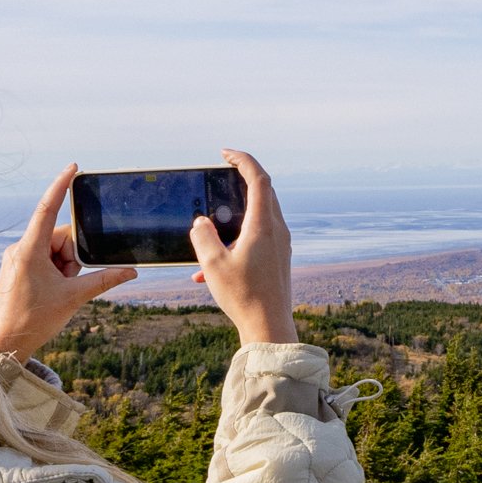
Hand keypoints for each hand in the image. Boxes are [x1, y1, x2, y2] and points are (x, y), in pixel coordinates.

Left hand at [0, 164, 137, 364]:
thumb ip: (103, 279)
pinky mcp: (17, 268)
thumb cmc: (32, 320)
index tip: (73, 168)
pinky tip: (53, 291)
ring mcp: (18, 258)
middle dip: (74, 258)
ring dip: (65, 268)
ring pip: (54, 251)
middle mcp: (21, 249)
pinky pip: (44, 259)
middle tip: (69, 283)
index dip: (61, 186)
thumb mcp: (73, 298)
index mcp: (30, 250)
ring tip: (59, 291)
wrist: (4, 344)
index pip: (47, 209)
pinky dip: (56, 272)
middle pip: (60, 238)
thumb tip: (130, 271)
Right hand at [199, 149, 295, 346]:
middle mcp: (277, 231)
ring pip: (258, 217)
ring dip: (234, 218)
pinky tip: (207, 271)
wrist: (269, 328)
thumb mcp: (212, 264)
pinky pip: (256, 239)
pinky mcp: (278, 260)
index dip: (243, 160)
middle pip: (263, 193)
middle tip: (221, 176)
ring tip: (207, 231)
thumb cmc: (243, 296)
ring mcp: (280, 246)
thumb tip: (201, 223)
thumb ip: (203, 236)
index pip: (258, 178)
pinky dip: (235, 243)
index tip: (225, 154)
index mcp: (263, 225)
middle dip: (241, 181)